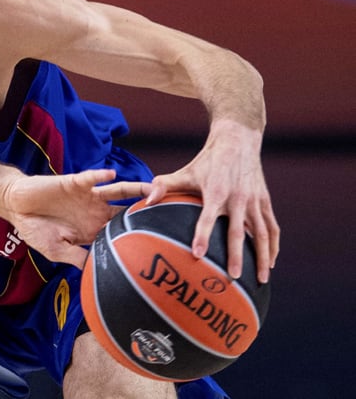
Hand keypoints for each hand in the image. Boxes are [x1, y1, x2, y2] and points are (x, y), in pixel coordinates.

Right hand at [0, 168, 149, 268]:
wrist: (16, 206)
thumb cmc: (36, 230)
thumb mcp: (55, 250)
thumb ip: (76, 258)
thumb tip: (96, 271)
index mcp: (94, 230)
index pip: (124, 232)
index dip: (141, 235)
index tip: (162, 240)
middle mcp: (97, 212)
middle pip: (129, 210)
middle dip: (148, 210)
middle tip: (170, 212)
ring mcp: (88, 196)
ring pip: (118, 191)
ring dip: (135, 189)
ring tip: (153, 188)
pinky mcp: (75, 182)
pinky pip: (91, 178)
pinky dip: (100, 176)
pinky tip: (111, 175)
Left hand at [146, 119, 278, 283]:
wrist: (237, 142)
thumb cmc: (206, 161)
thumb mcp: (185, 171)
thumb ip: (163, 186)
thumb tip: (147, 201)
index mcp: (215, 192)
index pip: (207, 218)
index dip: (202, 236)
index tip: (198, 255)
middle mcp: (237, 198)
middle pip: (238, 232)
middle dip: (236, 255)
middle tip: (233, 277)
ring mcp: (254, 201)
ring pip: (262, 234)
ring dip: (262, 257)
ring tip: (260, 280)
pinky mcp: (265, 202)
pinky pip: (272, 228)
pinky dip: (274, 246)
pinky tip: (271, 263)